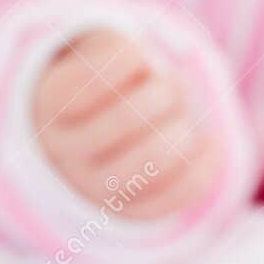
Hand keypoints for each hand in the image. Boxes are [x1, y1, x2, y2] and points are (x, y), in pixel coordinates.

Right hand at [32, 29, 221, 220]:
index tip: (138, 56)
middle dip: (161, 96)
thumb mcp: (101, 55)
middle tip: (173, 85)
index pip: (84, 85)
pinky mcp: (127, 210)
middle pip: (121, 122)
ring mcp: (93, 185)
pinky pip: (171, 197)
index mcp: (52, 104)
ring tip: (185, 120)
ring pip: (146, 166)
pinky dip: (201, 169)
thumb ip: (121, 53)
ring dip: (180, 134)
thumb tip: (152, 74)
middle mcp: (64, 150)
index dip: (122, 64)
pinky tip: (210, 143)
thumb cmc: (108, 82)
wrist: (89, 134)